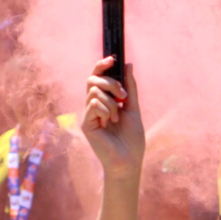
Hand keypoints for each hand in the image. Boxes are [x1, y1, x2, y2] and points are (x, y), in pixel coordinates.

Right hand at [82, 60, 143, 179]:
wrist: (129, 160)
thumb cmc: (132, 139)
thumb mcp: (133, 109)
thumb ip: (130, 88)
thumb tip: (128, 65)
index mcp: (105, 101)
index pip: (98, 77)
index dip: (102, 65)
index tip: (112, 59)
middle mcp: (94, 106)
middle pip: (93, 80)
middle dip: (110, 82)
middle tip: (123, 96)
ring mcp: (89, 115)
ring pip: (94, 92)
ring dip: (111, 101)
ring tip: (117, 116)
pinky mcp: (87, 124)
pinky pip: (93, 104)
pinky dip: (105, 110)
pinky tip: (110, 122)